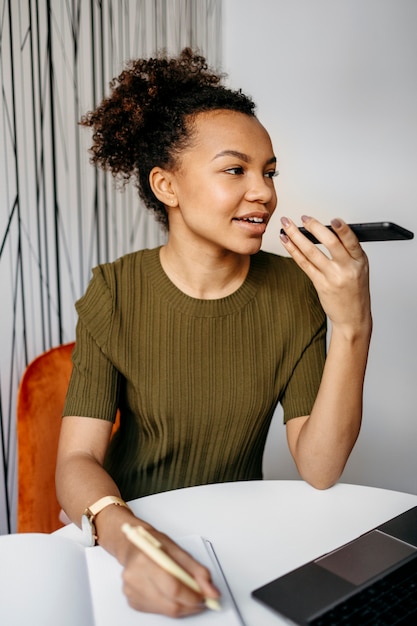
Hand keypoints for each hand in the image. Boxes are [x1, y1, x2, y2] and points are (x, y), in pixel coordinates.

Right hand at [121, 525, 219, 616]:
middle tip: (202, 599)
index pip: (174, 588)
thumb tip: (212, 591)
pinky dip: (170, 605)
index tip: (206, 597)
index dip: (193, 596)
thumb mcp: (178, 549)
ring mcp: (131, 592)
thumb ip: (198, 571)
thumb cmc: (154, 543)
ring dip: (182, 606)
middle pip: (171, 604)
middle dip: (191, 605)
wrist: (132, 545)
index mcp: (146, 560)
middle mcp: (135, 578)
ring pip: (166, 611)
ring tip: (189, 595)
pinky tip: (172, 594)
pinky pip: (158, 611)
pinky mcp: (133, 602)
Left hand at [280, 216, 370, 331]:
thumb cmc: (355, 291)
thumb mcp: (360, 268)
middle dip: (314, 227)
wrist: (353, 317)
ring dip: (296, 236)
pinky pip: (304, 264)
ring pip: (312, 252)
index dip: (343, 229)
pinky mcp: (320, 284)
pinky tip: (286, 242)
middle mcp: (347, 268)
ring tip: (287, 226)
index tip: (333, 219)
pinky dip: (293, 250)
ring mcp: (332, 277)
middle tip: (303, 218)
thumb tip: (328, 230)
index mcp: (360, 261)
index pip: (351, 241)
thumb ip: (348, 251)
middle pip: (330, 243)